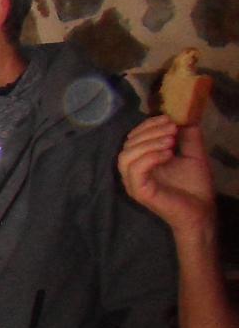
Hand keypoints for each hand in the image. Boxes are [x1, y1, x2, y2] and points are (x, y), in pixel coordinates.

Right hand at [117, 116, 216, 240]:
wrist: (201, 210)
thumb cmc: (194, 186)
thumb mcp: (193, 153)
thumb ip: (187, 136)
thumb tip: (184, 117)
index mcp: (141, 161)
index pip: (132, 138)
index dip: (147, 125)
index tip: (168, 119)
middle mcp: (133, 172)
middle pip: (127, 144)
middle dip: (150, 132)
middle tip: (172, 130)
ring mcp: (134, 183)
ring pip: (125, 157)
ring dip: (149, 144)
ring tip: (171, 142)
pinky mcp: (140, 192)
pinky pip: (135, 171)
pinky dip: (150, 157)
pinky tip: (168, 154)